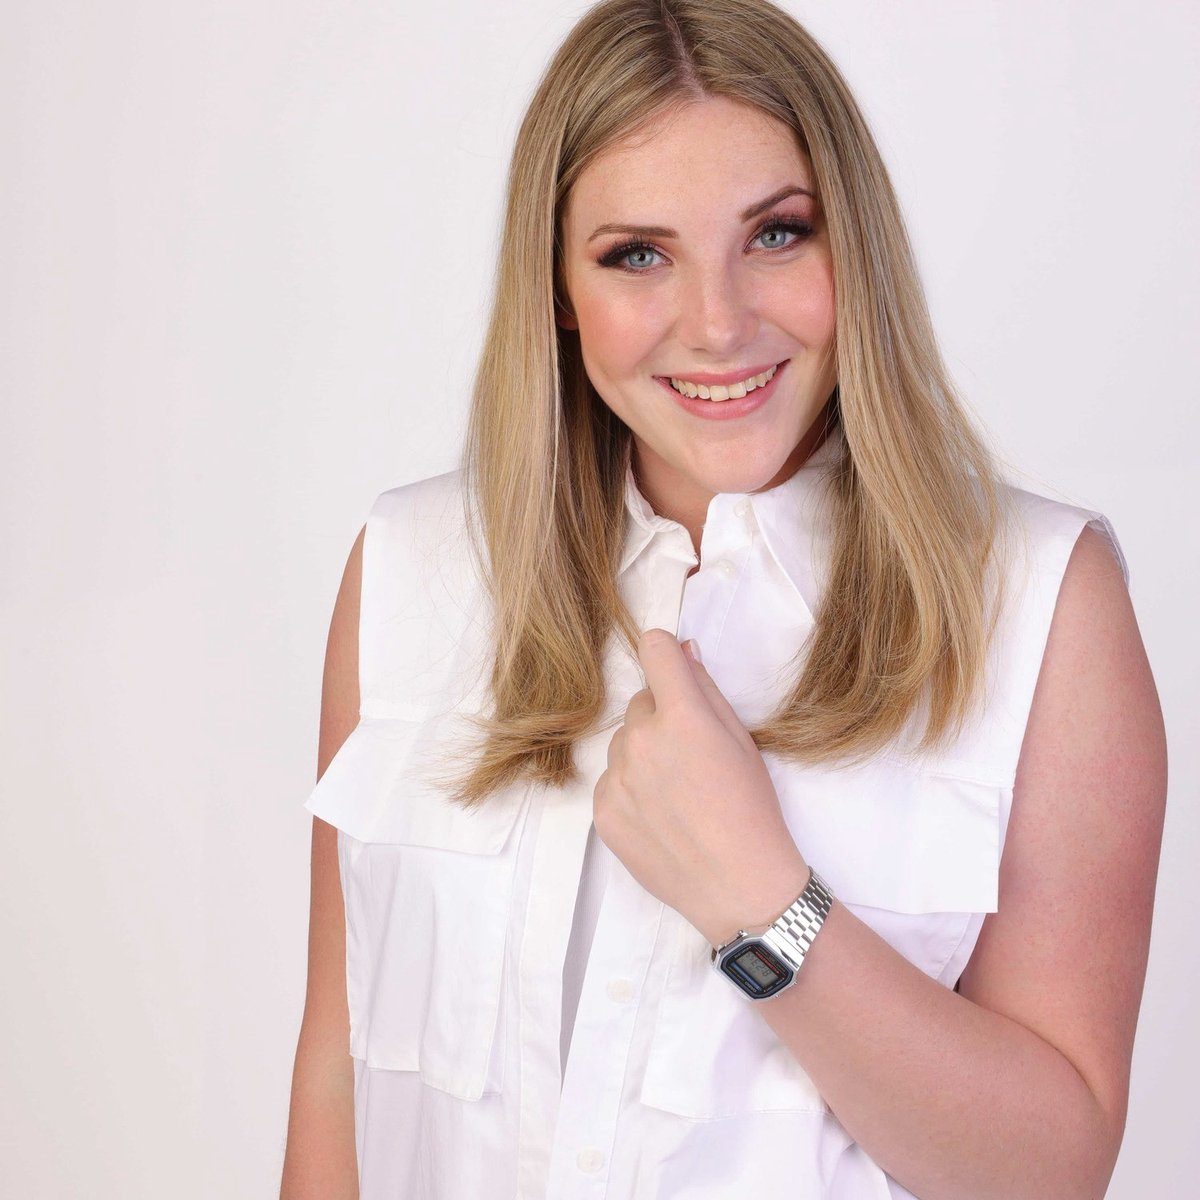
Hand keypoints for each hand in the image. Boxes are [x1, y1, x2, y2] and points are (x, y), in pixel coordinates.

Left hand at [593, 628, 810, 945]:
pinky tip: (660, 817)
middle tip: (692, 757)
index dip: (666, 654)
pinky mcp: (602, 810)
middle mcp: (642, 740)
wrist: (738, 885)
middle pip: (641, 703)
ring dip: (644, 754)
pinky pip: (611, 780)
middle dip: (662, 717)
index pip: (654, 649)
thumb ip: (707, 690)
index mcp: (683, 716)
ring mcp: (616, 777)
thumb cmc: (751, 811)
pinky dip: (630, 790)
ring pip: (624, 743)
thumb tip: (683, 650)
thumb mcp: (742, 742)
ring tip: (677, 793)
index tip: (673, 669)